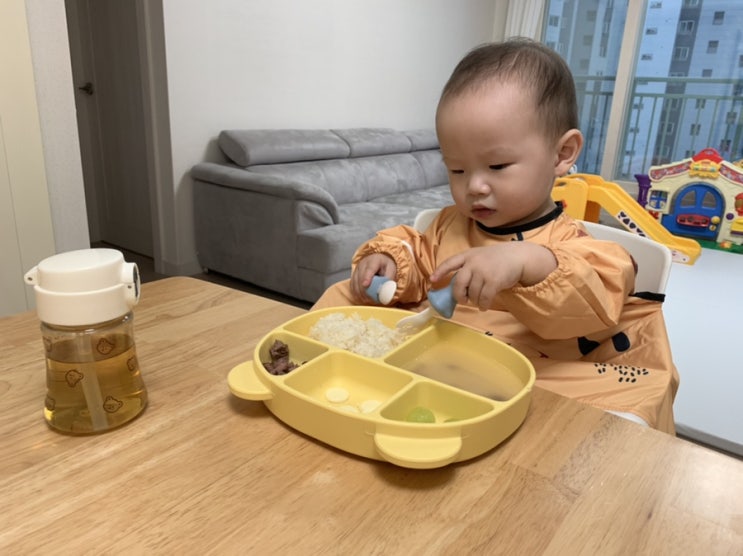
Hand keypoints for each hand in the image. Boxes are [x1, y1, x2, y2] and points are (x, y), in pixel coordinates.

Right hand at [350, 253, 397, 302]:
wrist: (377, 260)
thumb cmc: (385, 266)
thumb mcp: (391, 269)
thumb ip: (389, 279)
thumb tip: (387, 290)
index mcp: (374, 260)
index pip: (370, 268)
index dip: (367, 277)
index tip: (366, 285)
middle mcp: (362, 264)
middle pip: (360, 278)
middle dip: (365, 290)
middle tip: (372, 300)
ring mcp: (356, 270)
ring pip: (355, 283)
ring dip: (361, 294)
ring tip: (368, 301)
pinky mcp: (353, 276)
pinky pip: (352, 286)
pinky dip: (357, 294)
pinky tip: (362, 299)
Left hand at [430, 243, 556, 310]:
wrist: (517, 256)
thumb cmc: (496, 259)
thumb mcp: (479, 257)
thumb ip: (468, 268)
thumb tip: (457, 288)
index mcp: (467, 256)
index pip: (449, 263)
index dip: (440, 271)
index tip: (432, 280)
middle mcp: (473, 263)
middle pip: (458, 284)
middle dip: (459, 295)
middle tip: (463, 300)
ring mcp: (483, 272)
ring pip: (472, 293)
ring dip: (475, 300)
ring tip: (480, 300)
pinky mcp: (493, 281)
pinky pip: (483, 298)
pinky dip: (483, 305)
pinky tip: (484, 306)